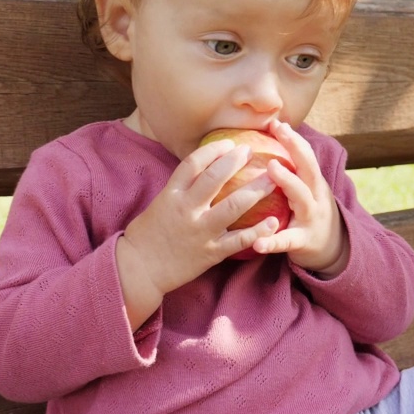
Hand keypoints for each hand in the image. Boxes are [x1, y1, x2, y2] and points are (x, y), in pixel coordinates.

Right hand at [116, 138, 283, 327]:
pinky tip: (273, 221)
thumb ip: (181, 189)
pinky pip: (239, 240)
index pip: (193, 163)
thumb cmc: (148, 234)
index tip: (229, 143)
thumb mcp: (160, 203)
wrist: (140, 270)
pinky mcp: (211, 252)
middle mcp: (187, 209)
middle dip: (235, 161)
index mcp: (172, 195)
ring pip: (233, 206)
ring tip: (273, 180)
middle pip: (215, 178)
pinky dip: (258, 231)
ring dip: (256, 191)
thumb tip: (203, 169)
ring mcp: (200, 231)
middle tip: (251, 152)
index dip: (213, 150)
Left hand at [251, 121, 347, 275]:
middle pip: (309, 169)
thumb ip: (293, 171)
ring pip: (302, 198)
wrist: (333, 251)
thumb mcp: (307, 190)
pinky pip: (286, 240)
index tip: (277, 122)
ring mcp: (312, 219)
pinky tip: (257, 243)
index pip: (306, 155)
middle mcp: (316, 197)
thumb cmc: (309, 214)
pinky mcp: (303, 241)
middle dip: (296, 148)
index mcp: (314, 184)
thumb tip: (268, 143)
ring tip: (271, 168)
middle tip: (278, 131)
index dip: (294, 138)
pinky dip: (272, 241)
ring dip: (288, 180)